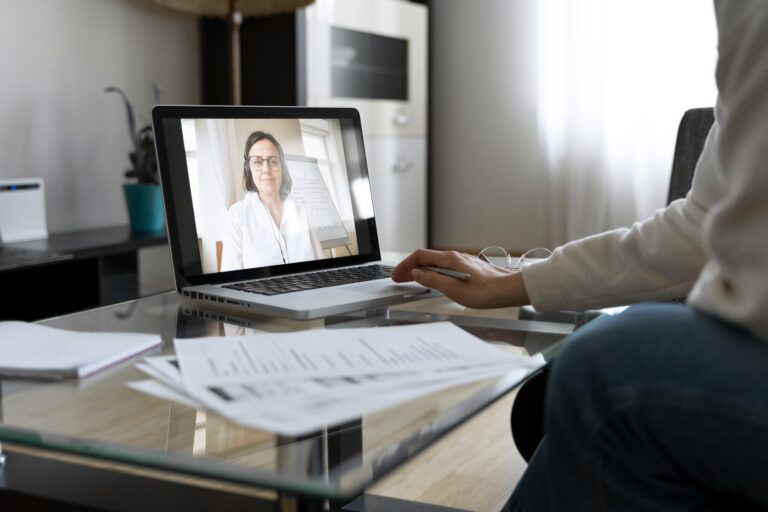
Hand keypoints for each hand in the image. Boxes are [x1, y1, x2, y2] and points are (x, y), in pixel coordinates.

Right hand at [391, 249, 530, 308]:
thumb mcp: (453, 289)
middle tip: (398, 279)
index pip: (419, 256)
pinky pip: (444, 268)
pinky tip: (433, 281)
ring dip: (421, 271)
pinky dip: (432, 273)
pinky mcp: (468, 269)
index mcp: (449, 260)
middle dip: (410, 268)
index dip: (405, 265)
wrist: (509, 290)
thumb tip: (416, 274)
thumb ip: (432, 280)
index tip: (396, 275)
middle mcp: (454, 257)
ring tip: (411, 280)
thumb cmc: (486, 291)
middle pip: (426, 259)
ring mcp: (462, 262)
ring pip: (435, 263)